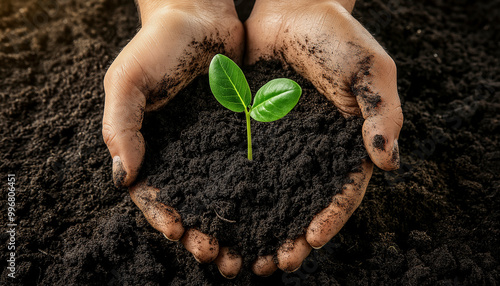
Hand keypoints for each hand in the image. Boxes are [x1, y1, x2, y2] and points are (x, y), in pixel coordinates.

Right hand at [102, 0, 243, 277]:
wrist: (202, 14)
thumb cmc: (158, 45)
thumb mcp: (127, 80)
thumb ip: (120, 126)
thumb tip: (125, 178)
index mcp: (152, 149)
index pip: (155, 196)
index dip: (166, 219)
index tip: (182, 234)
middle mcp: (186, 155)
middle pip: (194, 206)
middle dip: (204, 235)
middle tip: (221, 258)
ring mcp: (217, 147)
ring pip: (227, 197)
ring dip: (236, 227)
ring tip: (250, 252)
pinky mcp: (245, 134)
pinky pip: (254, 169)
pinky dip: (262, 196)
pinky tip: (276, 215)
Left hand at [245, 0, 402, 274]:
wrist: (292, 7)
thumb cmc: (338, 36)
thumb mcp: (370, 70)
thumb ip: (382, 114)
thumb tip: (389, 162)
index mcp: (344, 146)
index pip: (341, 193)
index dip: (328, 220)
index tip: (308, 241)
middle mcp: (310, 153)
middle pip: (300, 205)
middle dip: (287, 238)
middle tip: (270, 265)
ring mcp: (279, 145)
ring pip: (267, 195)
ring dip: (255, 227)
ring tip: (239, 254)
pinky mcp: (250, 131)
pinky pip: (238, 167)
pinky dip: (229, 194)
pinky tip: (215, 214)